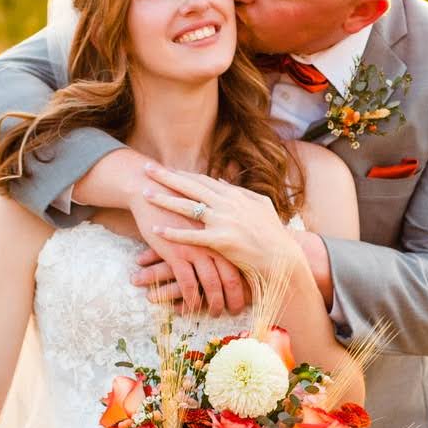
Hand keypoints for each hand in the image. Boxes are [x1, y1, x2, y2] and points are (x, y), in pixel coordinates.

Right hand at [127, 184, 249, 316]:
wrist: (151, 192)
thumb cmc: (178, 203)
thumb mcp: (205, 212)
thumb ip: (221, 225)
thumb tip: (236, 240)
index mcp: (225, 230)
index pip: (243, 262)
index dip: (248, 281)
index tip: (250, 295)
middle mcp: (214, 241)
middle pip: (231, 277)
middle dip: (235, 298)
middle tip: (235, 311)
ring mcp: (196, 248)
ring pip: (211, 284)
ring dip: (213, 303)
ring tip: (215, 314)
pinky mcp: (177, 253)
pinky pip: (187, 284)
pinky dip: (191, 300)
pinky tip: (191, 309)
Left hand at [141, 163, 300, 275]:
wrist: (281, 258)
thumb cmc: (273, 234)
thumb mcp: (261, 205)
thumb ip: (241, 191)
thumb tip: (221, 181)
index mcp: (235, 195)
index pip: (203, 180)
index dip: (183, 174)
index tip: (166, 169)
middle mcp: (227, 204)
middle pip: (190, 187)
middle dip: (167, 177)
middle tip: (147, 169)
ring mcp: (223, 221)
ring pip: (187, 207)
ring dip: (164, 200)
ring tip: (145, 195)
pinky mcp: (221, 241)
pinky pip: (191, 236)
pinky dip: (173, 233)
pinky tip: (156, 231)